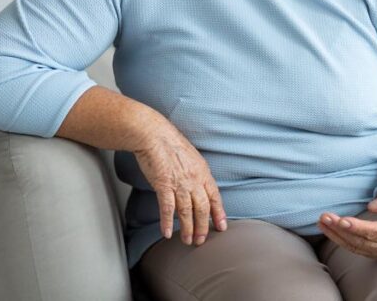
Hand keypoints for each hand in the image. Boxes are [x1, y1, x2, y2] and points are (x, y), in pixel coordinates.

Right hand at [133, 122, 226, 245]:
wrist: (155, 135)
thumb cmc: (171, 144)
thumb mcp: (192, 158)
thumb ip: (196, 173)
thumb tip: (198, 186)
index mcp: (203, 172)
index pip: (214, 196)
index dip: (218, 213)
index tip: (222, 226)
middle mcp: (194, 179)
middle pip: (202, 208)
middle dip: (203, 226)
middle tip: (201, 241)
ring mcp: (179, 183)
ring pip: (186, 211)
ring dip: (188, 228)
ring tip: (188, 241)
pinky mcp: (163, 185)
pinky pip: (167, 207)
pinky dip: (167, 222)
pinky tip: (167, 233)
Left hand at [317, 188, 376, 258]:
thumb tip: (372, 206)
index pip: (375, 232)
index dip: (358, 227)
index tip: (342, 221)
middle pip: (360, 240)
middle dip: (340, 230)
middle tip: (325, 217)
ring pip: (355, 246)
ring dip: (336, 235)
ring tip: (322, 222)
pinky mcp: (374, 252)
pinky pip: (354, 249)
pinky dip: (340, 240)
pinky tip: (330, 231)